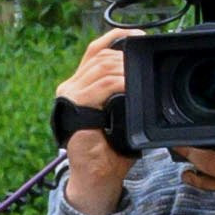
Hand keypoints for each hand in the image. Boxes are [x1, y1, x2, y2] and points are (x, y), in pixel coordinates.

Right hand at [53, 36, 135, 212]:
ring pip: (100, 67)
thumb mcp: (119, 115)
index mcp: (80, 85)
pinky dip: (118, 83)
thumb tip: (145, 78)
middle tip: (143, 63)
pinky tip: (130, 86)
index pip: (95, 51)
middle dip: (125, 55)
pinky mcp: (74, 107)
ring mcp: (70, 96)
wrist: (96, 177)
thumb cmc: (109, 150)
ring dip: (124, 69)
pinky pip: (100, 86)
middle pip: (100, 56)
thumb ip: (123, 94)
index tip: (139, 37)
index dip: (117, 38)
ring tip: (139, 77)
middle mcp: (71, 87)